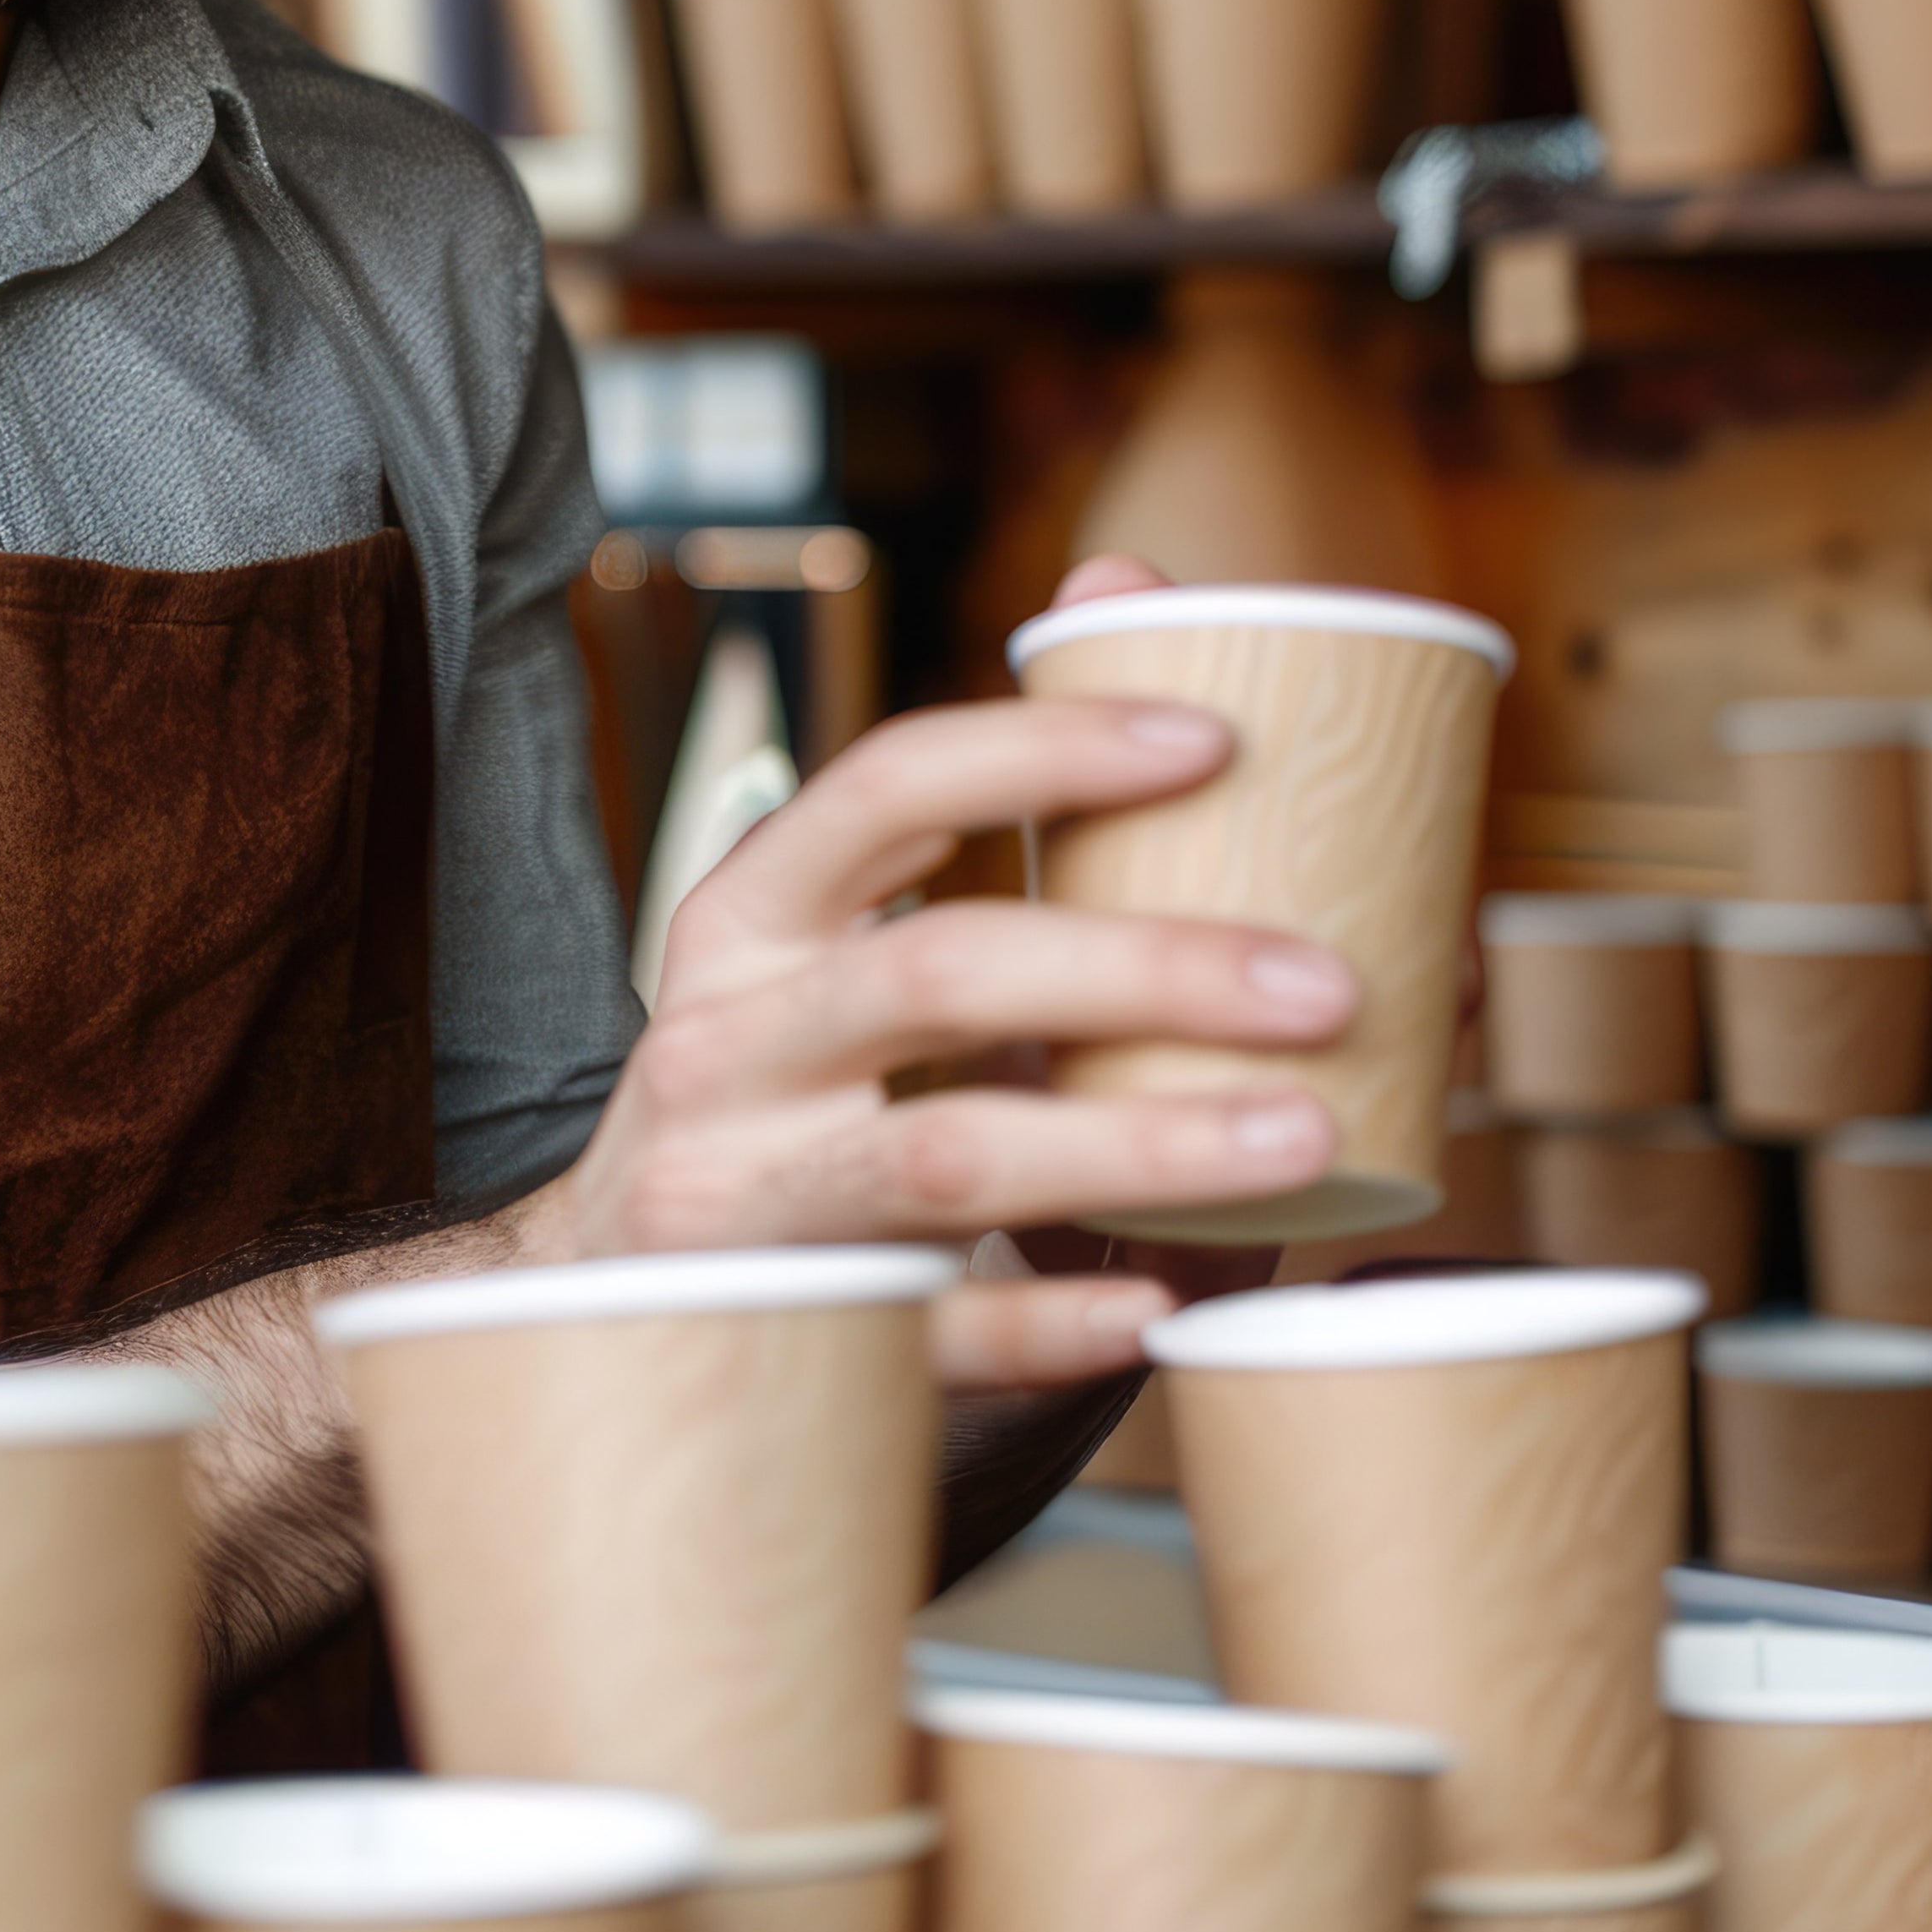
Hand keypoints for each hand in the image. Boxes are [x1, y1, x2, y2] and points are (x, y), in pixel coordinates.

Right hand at [523, 557, 1352, 1389]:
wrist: (601, 1313)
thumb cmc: (787, 1098)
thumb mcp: (839, 947)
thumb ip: (984, 811)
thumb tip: (1131, 591)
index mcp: (746, 920)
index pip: (882, 788)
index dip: (1043, 753)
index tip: (1213, 740)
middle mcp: (723, 1044)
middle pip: (941, 973)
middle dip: (1150, 966)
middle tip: (1330, 983)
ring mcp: (739, 1201)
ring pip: (948, 1156)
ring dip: (1145, 1142)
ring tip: (1310, 1136)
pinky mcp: (777, 1341)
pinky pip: (935, 1336)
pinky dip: (1057, 1321)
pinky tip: (1163, 1307)